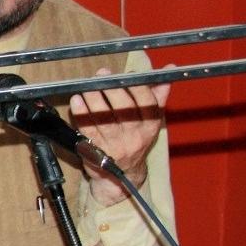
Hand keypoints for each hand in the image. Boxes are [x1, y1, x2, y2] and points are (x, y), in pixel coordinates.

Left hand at [69, 66, 171, 204]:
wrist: (119, 176)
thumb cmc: (134, 141)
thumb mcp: (150, 120)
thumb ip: (157, 94)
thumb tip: (169, 69)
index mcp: (150, 125)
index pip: (147, 102)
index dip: (137, 86)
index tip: (127, 74)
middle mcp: (134, 136)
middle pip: (124, 108)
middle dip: (112, 89)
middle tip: (102, 75)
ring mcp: (114, 144)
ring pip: (104, 118)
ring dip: (94, 99)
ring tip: (87, 86)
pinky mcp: (95, 150)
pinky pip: (87, 129)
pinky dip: (81, 113)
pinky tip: (77, 101)